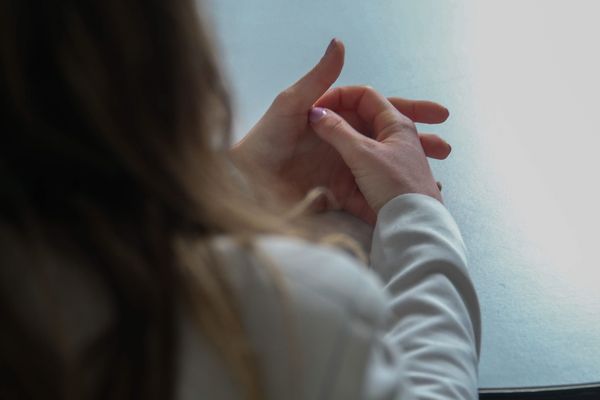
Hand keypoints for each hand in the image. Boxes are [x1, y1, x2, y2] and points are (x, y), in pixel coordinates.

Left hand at [230, 39, 449, 223]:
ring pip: (384, 167)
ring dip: (410, 171)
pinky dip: (391, 197)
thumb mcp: (291, 104)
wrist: (247, 184)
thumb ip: (319, 78)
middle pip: (389, 140)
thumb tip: (340, 43)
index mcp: (337, 118)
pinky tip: (411, 199)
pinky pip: (370, 194)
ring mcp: (342, 168)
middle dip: (420, 143)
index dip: (410, 109)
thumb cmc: (264, 141)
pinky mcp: (337, 193)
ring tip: (437, 178)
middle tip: (445, 147)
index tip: (439, 112)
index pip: (381, 110)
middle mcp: (343, 142)